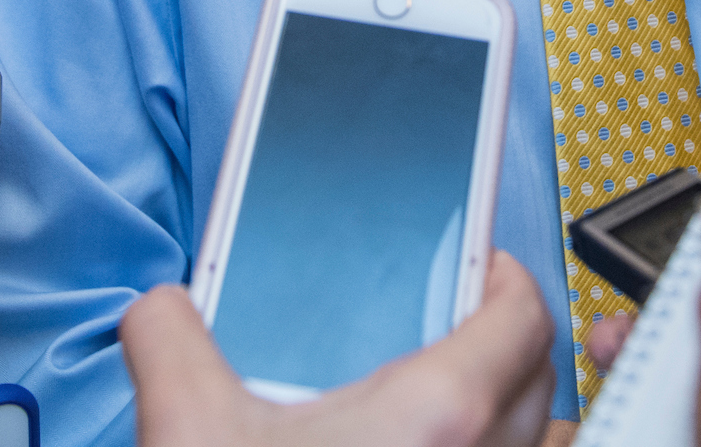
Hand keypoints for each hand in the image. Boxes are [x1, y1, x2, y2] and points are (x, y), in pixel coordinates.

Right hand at [122, 250, 556, 446]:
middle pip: (541, 382)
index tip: (485, 270)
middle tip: (460, 331)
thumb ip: (170, 341)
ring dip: (515, 422)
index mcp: (438, 416)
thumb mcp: (189, 432)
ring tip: (457, 411)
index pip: (525, 318)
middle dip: (510, 345)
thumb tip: (159, 309)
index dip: (511, 282)